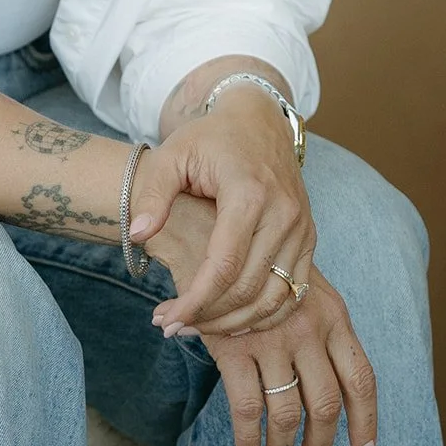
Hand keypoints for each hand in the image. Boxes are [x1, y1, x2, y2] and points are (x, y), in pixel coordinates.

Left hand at [130, 87, 315, 334]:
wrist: (259, 119)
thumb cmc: (211, 137)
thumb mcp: (173, 154)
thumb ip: (153, 194)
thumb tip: (137, 235)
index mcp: (249, 194)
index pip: (224, 266)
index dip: (195, 301)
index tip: (167, 320)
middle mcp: (283, 214)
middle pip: (250, 290)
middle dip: (209, 318)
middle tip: (174, 326)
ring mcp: (301, 228)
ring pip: (276, 299)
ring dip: (237, 323)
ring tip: (199, 327)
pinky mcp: (309, 237)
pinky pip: (294, 292)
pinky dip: (265, 314)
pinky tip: (232, 318)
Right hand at [187, 264, 377, 445]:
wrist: (204, 231)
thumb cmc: (254, 260)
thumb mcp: (301, 283)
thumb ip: (321, 325)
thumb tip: (336, 385)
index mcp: (332, 313)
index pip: (361, 377)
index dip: (365, 421)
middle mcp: (308, 327)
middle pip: (326, 404)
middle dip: (320, 444)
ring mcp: (271, 336)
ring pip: (287, 413)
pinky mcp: (234, 345)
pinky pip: (248, 409)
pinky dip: (249, 437)